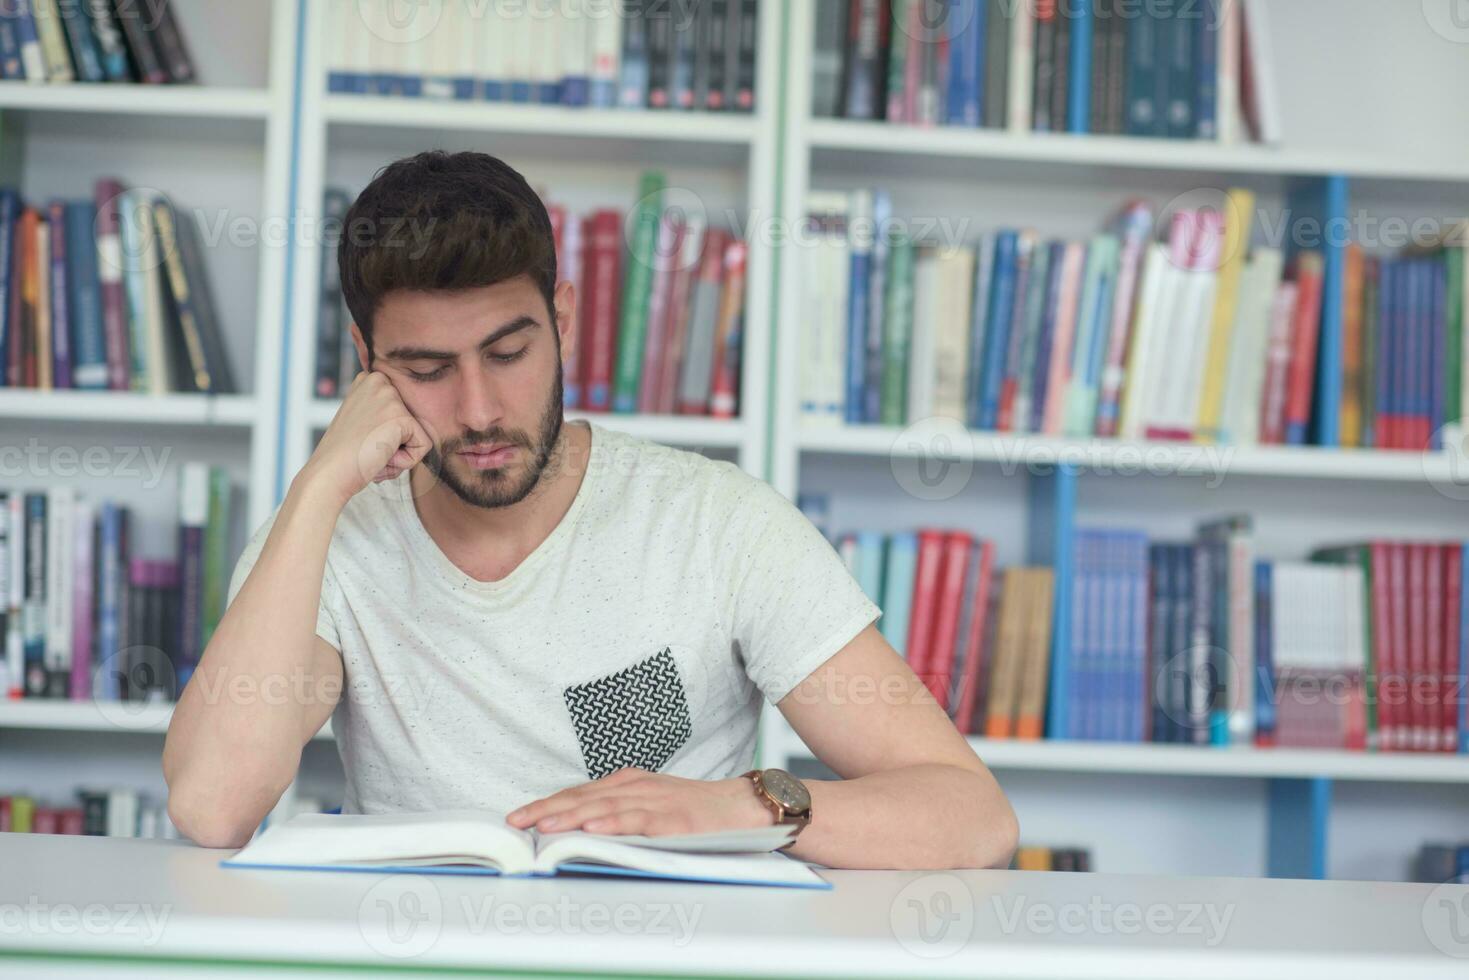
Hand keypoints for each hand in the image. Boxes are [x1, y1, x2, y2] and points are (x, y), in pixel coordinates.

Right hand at [301, 371, 433, 507]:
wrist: (329, 474)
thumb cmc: (344, 456)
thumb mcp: (363, 421)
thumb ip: (384, 413)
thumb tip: (415, 414)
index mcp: (369, 379)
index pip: (403, 410)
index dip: (387, 433)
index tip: (361, 437)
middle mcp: (380, 381)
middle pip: (412, 420)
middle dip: (396, 443)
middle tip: (367, 447)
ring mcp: (390, 397)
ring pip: (419, 434)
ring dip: (400, 453)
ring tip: (373, 453)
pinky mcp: (401, 417)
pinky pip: (424, 446)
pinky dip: (406, 461)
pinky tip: (380, 457)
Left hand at [506, 768, 774, 836]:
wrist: (743, 807)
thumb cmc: (695, 809)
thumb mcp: (650, 803)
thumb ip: (618, 811)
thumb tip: (580, 828)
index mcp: (629, 783)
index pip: (579, 793)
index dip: (547, 804)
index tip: (518, 816)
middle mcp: (638, 787)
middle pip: (584, 798)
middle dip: (548, 810)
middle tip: (517, 822)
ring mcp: (657, 802)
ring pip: (606, 807)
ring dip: (572, 816)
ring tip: (545, 827)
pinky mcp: (676, 820)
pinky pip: (640, 821)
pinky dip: (616, 825)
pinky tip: (595, 830)